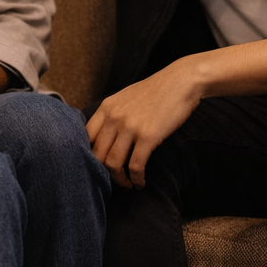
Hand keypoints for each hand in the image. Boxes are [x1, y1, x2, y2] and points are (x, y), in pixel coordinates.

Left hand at [87, 59, 203, 188]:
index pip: (85, 138)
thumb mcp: (126, 97)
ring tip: (128, 185)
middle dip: (104, 173)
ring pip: (113, 164)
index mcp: (106, 107)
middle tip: (114, 181)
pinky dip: (137, 179)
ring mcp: (130, 127)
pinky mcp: (148, 136)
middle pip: (97, 155)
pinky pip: (135, 166)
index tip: (98, 166)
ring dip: (120, 180)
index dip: (88, 156)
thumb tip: (104, 137)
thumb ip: (112, 114)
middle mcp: (114, 117)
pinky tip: (141, 182)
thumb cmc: (156, 91)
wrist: (181, 81)